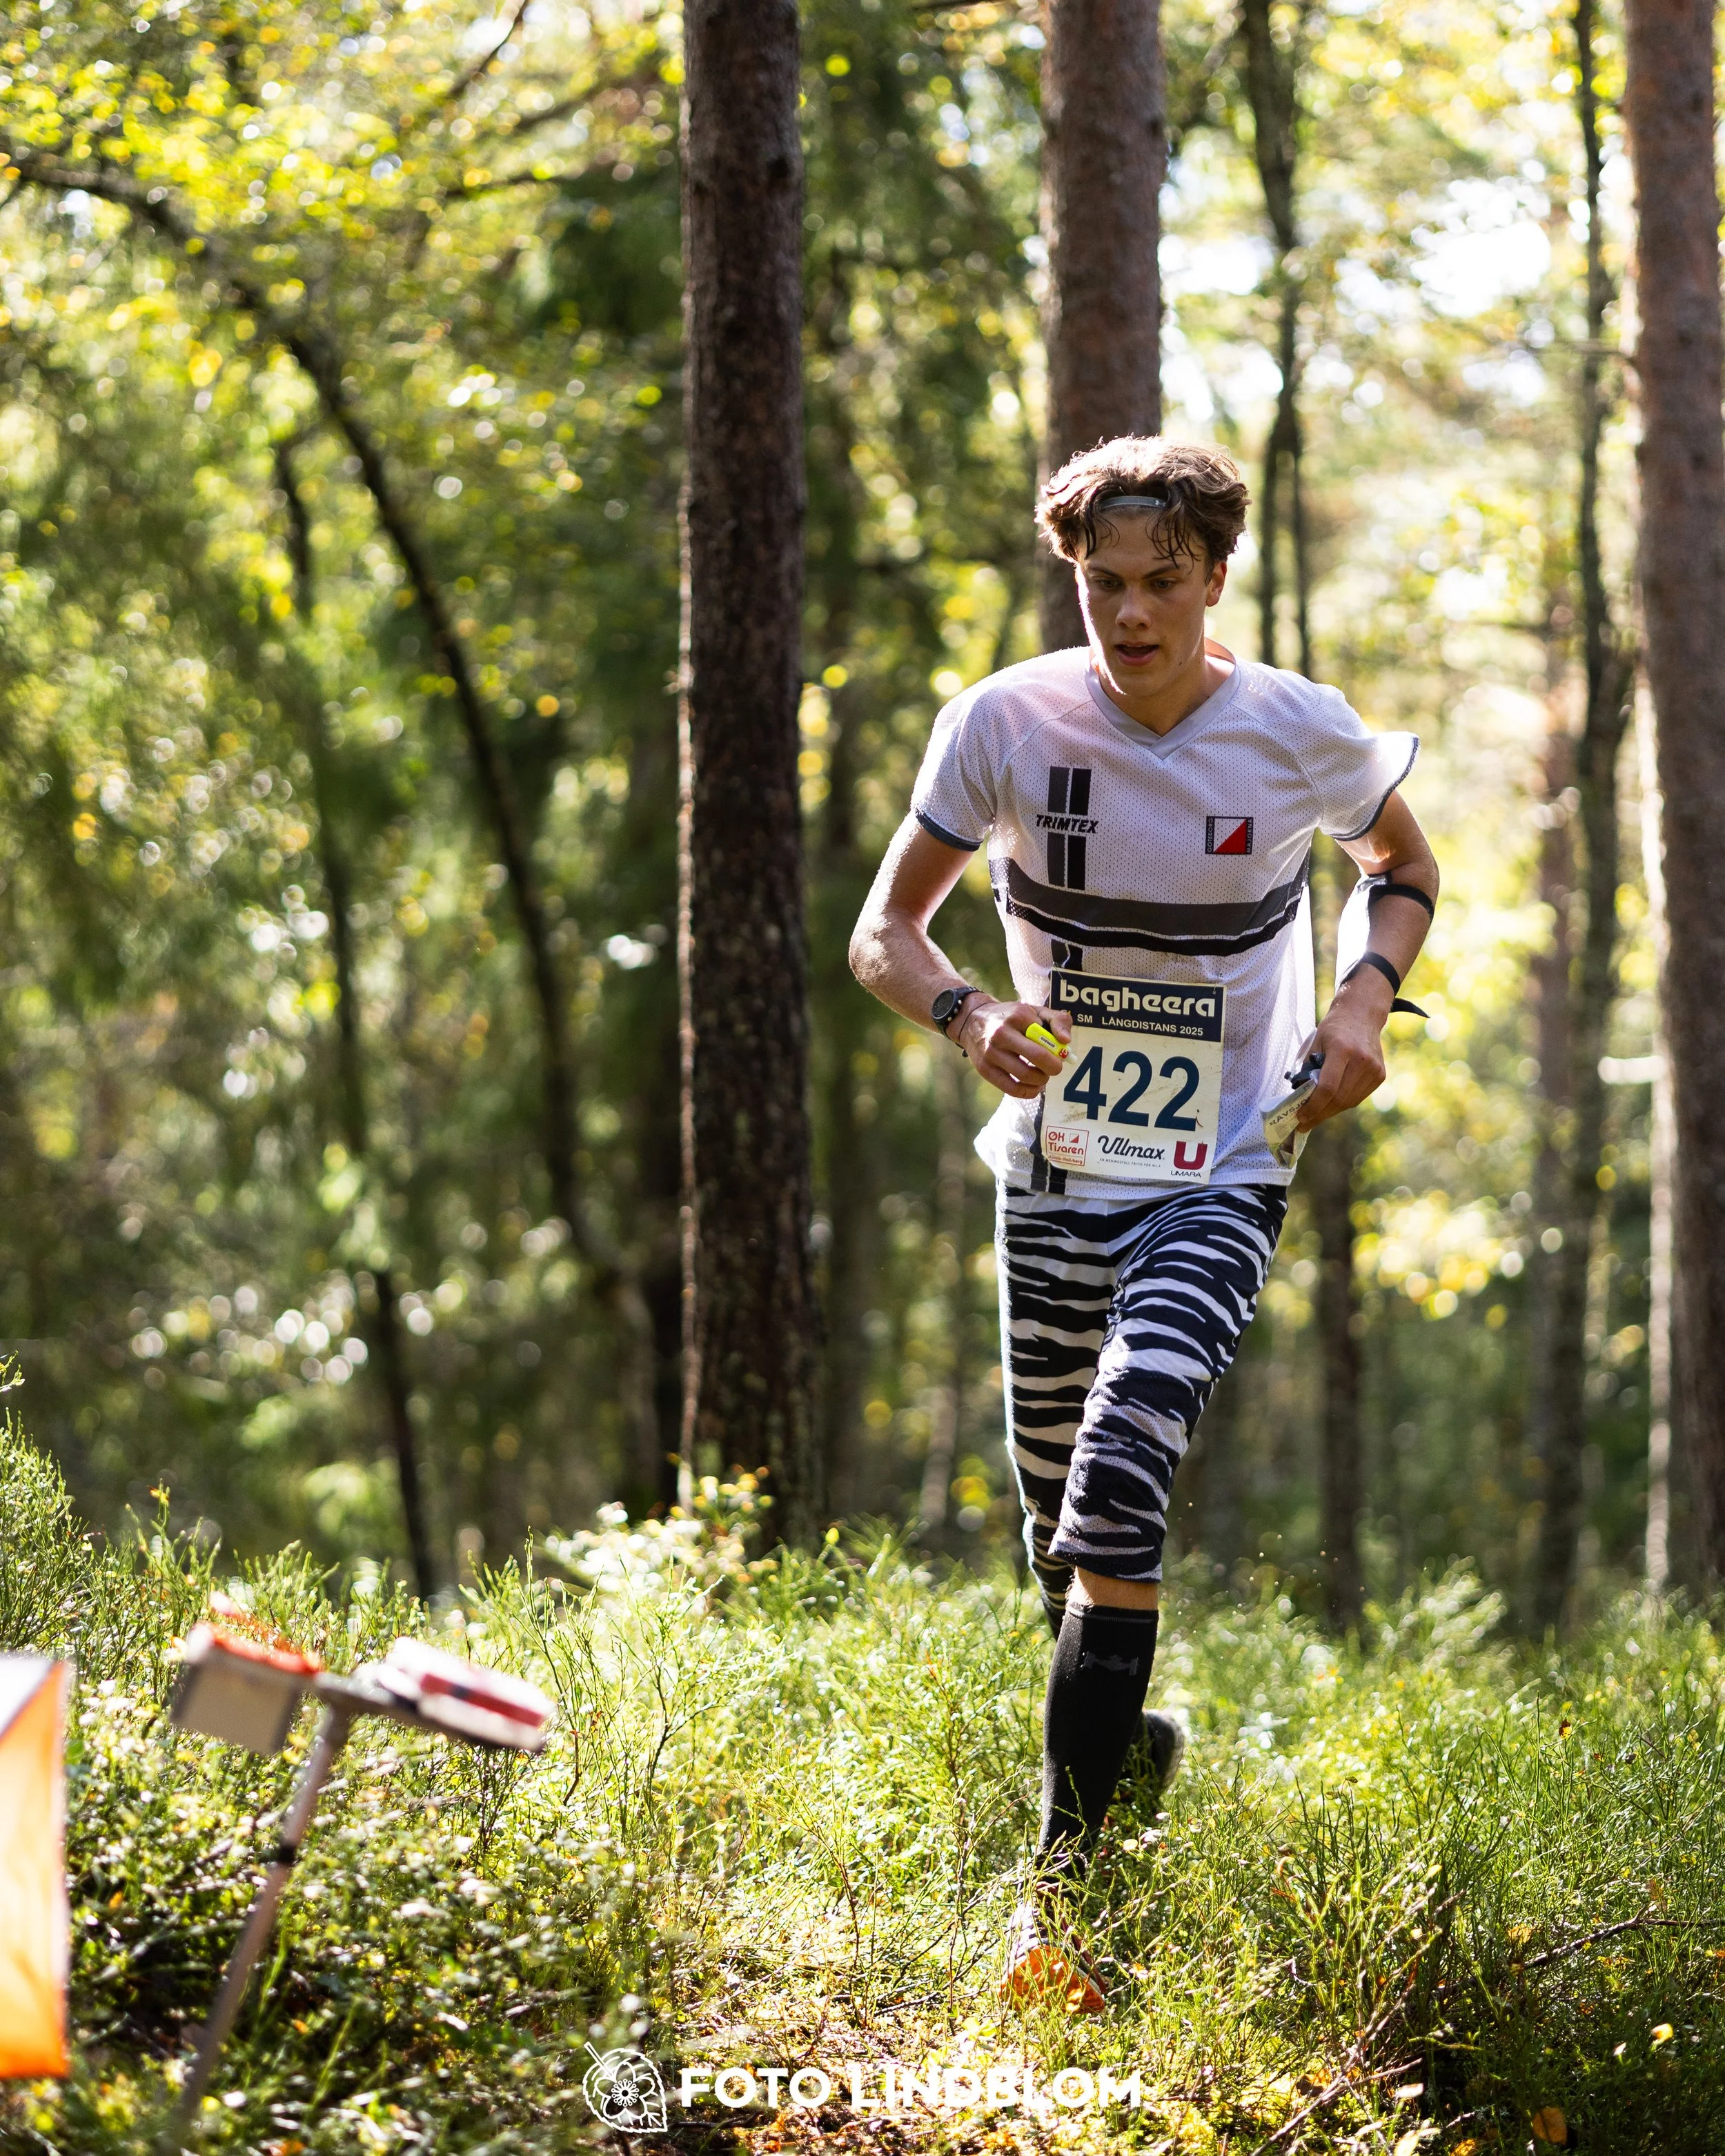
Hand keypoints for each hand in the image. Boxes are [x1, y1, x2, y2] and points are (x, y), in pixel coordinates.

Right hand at [954, 999, 1071, 1097]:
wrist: (972, 1020)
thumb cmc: (1010, 1017)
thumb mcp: (1035, 1010)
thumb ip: (1057, 1020)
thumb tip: (1066, 1041)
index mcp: (1018, 1016)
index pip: (1047, 1038)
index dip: (1058, 1050)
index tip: (1058, 1052)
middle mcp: (1002, 1034)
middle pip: (1038, 1058)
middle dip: (1053, 1067)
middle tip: (1054, 1067)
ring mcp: (991, 1053)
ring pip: (1026, 1076)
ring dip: (1042, 1080)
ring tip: (1042, 1075)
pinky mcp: (985, 1070)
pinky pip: (1012, 1090)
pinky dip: (1029, 1091)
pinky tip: (1033, 1086)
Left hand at [1295, 966, 1392, 1129]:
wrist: (1361, 1015)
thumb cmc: (1333, 1029)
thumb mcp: (1314, 1043)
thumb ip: (1307, 1069)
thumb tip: (1298, 1098)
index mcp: (1343, 1050)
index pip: (1328, 1088)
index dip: (1313, 1107)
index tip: (1300, 1116)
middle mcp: (1362, 1061)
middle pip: (1339, 1099)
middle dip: (1319, 1114)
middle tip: (1303, 1123)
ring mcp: (1374, 1069)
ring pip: (1349, 1102)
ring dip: (1330, 1112)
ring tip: (1315, 1116)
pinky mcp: (1380, 1075)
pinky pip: (1358, 1097)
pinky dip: (1343, 1103)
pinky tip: (1331, 1104)